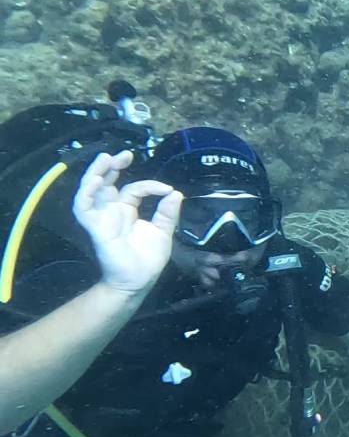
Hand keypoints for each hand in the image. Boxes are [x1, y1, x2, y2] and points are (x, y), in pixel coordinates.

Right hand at [72, 151, 182, 294]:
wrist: (138, 281)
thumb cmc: (148, 259)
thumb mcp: (163, 232)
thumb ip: (167, 213)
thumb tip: (176, 193)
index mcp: (128, 210)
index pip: (134, 189)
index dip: (150, 185)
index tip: (168, 190)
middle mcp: (113, 211)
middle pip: (107, 182)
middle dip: (113, 166)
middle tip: (125, 155)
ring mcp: (102, 218)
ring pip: (92, 190)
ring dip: (97, 173)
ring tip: (107, 158)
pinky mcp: (96, 227)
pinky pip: (84, 208)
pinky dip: (87, 193)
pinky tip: (97, 181)